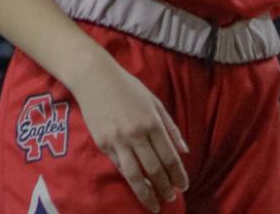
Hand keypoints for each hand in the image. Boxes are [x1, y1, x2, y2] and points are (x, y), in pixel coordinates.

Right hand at [72, 54, 189, 209]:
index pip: (169, 156)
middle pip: (154, 169)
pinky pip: (120, 167)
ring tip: (155, 204)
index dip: (178, 174)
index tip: (184, 187)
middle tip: (171, 198)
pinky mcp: (103, 145)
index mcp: (152, 121)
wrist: (95, 78)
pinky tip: (138, 186)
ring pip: (135, 176)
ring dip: (147, 194)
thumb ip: (170, 126)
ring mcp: (118, 141)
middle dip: (165, 187)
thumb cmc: (128, 87)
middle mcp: (136, 133)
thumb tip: (184, 151)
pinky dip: (130, 179)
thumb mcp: (154, 101)